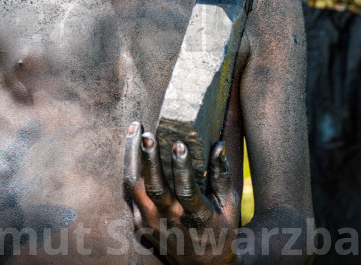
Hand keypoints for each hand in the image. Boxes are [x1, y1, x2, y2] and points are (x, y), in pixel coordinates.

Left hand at [123, 123, 239, 264]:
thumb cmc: (220, 231)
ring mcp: (151, 224)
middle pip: (153, 188)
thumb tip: (218, 145)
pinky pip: (130, 193)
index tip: (179, 144)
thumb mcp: (229, 206)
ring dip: (132, 157)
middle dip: (149, 158)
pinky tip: (132, 147)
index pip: (186, 191)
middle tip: (147, 133)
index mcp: (196, 218)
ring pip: (134, 187)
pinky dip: (131, 168)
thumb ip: (222, 175)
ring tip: (134, 129)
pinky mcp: (139, 224)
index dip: (182, 168)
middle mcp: (170, 222)